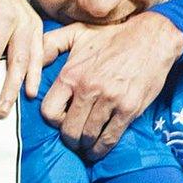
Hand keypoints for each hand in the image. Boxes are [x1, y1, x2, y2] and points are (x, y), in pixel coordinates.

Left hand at [39, 11, 182, 158]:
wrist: (151, 37)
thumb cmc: (112, 36)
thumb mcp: (76, 32)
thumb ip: (50, 45)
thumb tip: (31, 60)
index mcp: (72, 74)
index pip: (49, 111)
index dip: (53, 121)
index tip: (60, 121)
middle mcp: (88, 89)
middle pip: (69, 130)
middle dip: (69, 139)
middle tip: (73, 140)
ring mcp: (110, 100)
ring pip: (88, 136)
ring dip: (85, 146)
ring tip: (85, 147)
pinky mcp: (129, 109)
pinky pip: (110, 137)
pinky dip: (102, 148)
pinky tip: (99, 149)